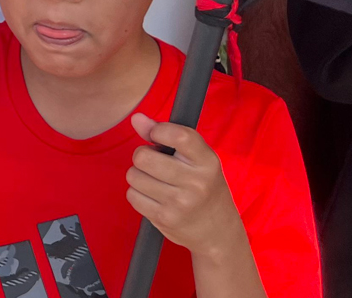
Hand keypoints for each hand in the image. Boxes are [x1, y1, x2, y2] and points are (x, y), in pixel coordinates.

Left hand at [126, 114, 245, 256]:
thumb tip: (136, 118)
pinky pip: (132, 195)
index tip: (156, 136)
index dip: (158, 131)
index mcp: (207, 162)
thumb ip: (166, 135)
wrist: (219, 233)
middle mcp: (196, 182)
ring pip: (133, 175)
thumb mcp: (197, 159)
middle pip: (143, 157)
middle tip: (154, 163)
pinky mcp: (165, 218)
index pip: (178, 136)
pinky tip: (154, 197)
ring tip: (156, 181)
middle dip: (142, 156)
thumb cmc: (204, 187)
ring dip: (138, 176)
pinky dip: (138, 194)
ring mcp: (180, 202)